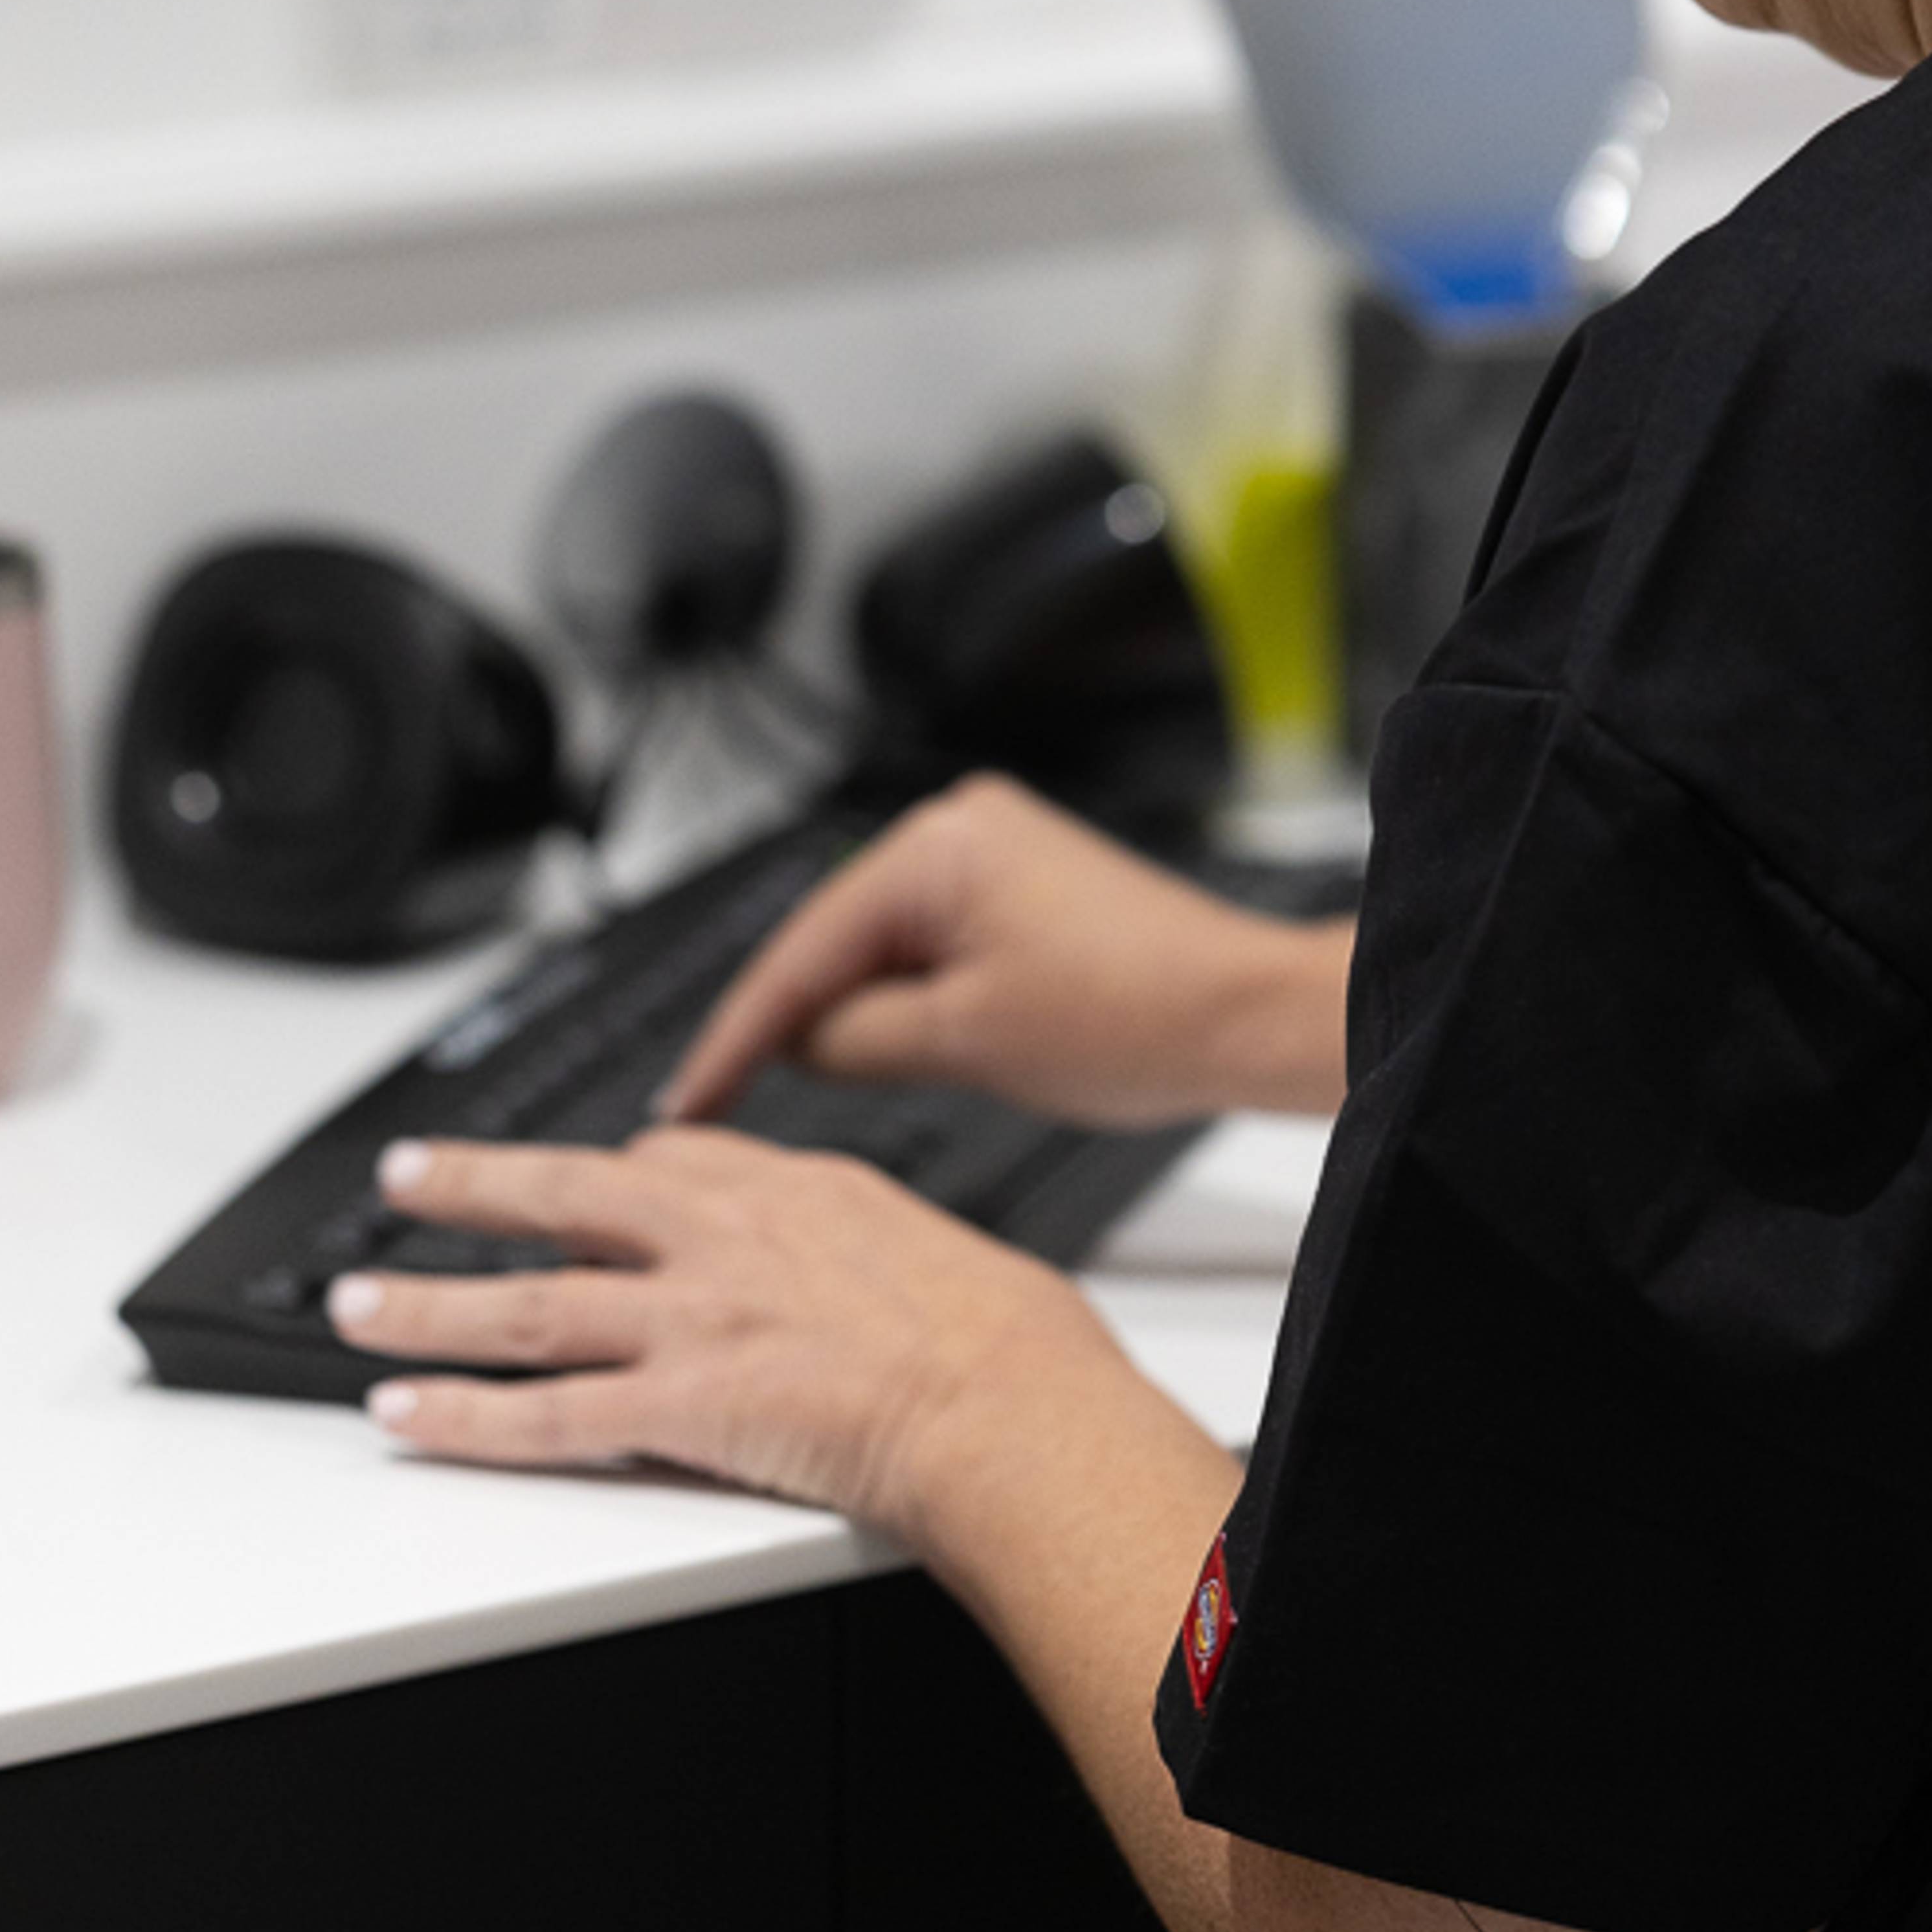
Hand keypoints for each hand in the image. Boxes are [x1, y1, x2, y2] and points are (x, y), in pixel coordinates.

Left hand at [327, 1125, 1137, 1540]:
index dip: (601, 1171)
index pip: (668, 1159)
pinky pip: (547, 1415)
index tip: (559, 1177)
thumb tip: (869, 1274)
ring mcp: (695, 1320)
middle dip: (472, 1187)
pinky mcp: (682, 1406)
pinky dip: (465, 1415)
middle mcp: (726, 1240)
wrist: (1014, 1403)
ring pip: (530, 1305)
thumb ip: (865, 1248)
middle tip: (403, 1176)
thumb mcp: (930, 1248)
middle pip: (567, 1198)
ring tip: (357, 1306)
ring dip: (431, 1306)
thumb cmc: (1008, 1343)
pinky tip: (408, 1412)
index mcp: (793, 1192)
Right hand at [656, 772, 1350, 1129]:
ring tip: (793, 1089)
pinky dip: (900, 1001)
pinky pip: (926, 946)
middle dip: (785, 1023)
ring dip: (846, 1016)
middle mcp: (959, 827)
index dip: (736, 1036)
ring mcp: (991, 853)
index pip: (802, 951)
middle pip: (832, 941)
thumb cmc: (1140, 1017)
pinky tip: (874, 1050)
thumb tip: (797, 1039)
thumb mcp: (963, 1043)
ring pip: (878, 949)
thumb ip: (854, 1037)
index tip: (687, 1096)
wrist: (1243, 1015)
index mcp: (937, 846)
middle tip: (715, 1104)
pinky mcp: (1017, 887)